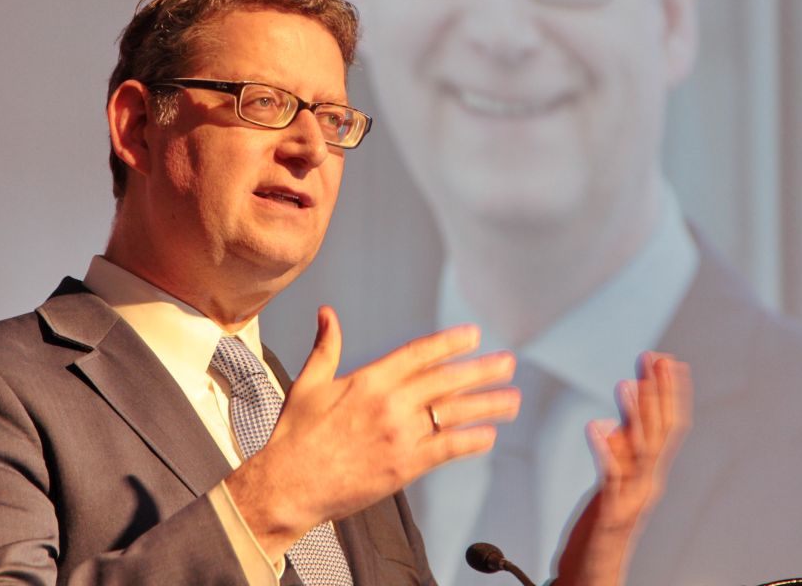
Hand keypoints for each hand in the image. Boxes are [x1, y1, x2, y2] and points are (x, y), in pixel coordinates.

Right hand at [226, 305, 518, 558]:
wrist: (288, 486)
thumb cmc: (294, 436)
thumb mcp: (307, 384)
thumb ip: (326, 348)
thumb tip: (327, 314)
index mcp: (368, 380)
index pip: (418, 354)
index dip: (449, 342)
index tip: (473, 335)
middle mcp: (389, 404)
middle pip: (446, 381)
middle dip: (481, 370)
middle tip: (508, 363)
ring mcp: (400, 436)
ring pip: (454, 414)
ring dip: (487, 405)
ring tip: (512, 399)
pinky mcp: (404, 467)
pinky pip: (447, 450)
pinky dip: (471, 441)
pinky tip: (489, 435)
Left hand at [554, 352, 691, 585]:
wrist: (592, 576)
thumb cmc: (600, 531)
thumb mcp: (611, 482)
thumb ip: (618, 451)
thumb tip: (617, 421)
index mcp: (647, 472)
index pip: (667, 426)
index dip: (670, 393)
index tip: (668, 360)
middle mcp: (646, 482)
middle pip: (660, 431)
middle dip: (659, 393)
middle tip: (656, 358)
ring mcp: (631, 497)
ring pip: (640, 450)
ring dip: (635, 415)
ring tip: (628, 383)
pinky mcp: (611, 512)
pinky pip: (610, 476)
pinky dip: (605, 450)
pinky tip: (595, 427)